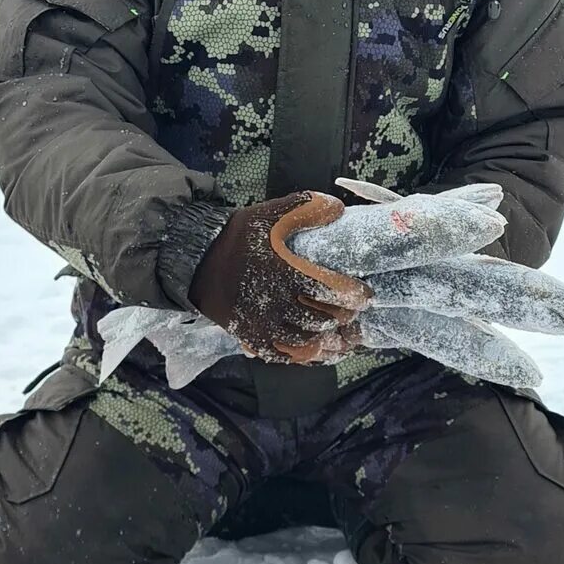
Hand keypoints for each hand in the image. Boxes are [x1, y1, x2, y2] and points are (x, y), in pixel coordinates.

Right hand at [188, 191, 370, 363]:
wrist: (197, 261)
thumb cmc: (237, 237)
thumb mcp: (269, 214)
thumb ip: (305, 208)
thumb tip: (337, 208)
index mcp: (284, 272)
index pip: (330, 290)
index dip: (353, 296)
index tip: (365, 297)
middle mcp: (275, 302)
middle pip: (321, 320)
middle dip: (342, 319)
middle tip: (352, 315)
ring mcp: (262, 323)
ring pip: (304, 343)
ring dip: (325, 341)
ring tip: (339, 336)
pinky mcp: (250, 336)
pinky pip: (281, 355)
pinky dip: (301, 356)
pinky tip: (313, 351)